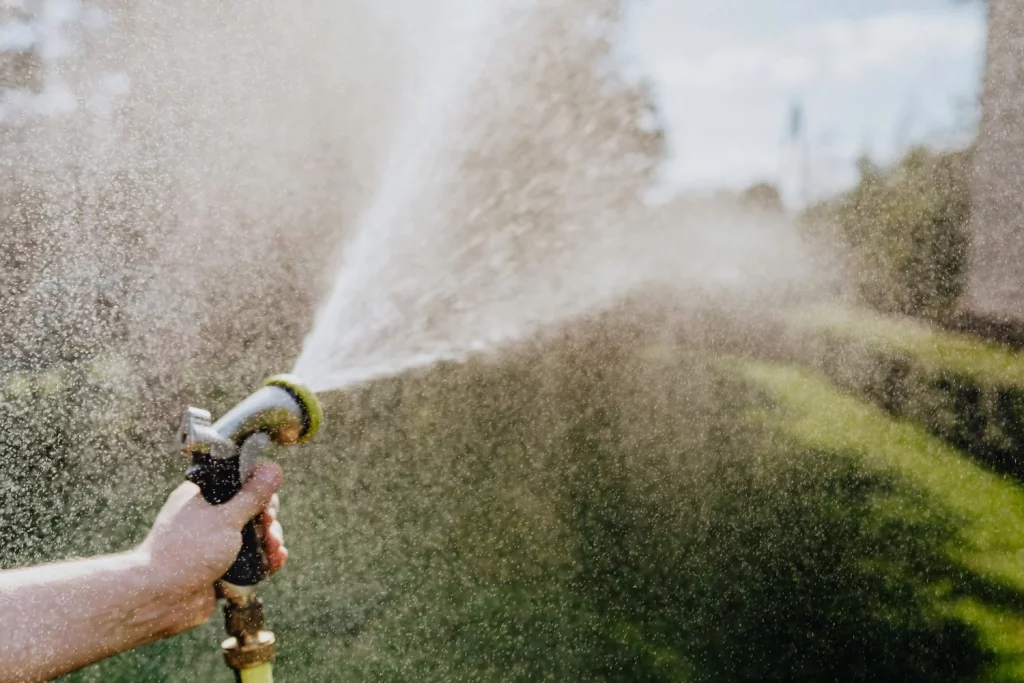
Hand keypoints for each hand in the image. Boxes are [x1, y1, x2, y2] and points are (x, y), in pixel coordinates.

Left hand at [136, 463, 286, 633]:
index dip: (259, 491)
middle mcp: (207, 518)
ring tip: (274, 549)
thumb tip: (273, 467)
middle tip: (268, 528)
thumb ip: (252, 496)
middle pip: (250, 511)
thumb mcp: (226, 519)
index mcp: (201, 497)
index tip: (267, 503)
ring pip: (253, 536)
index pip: (238, 483)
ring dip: (269, 541)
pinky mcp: (220, 567)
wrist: (161, 599)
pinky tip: (275, 561)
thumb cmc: (186, 552)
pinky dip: (264, 560)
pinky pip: (249, 560)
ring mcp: (213, 544)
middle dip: (267, 520)